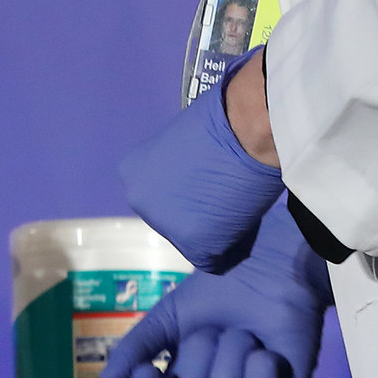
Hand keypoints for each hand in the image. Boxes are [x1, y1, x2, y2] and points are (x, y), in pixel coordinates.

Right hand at [99, 195, 332, 377]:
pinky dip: (262, 364)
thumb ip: (137, 347)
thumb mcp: (167, 317)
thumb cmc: (217, 292)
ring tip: (246, 330)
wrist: (264, 268)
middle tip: (216, 327)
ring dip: (234, 349)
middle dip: (202, 352)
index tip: (147, 372)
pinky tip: (268, 347)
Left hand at [116, 65, 287, 271]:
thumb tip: (192, 179)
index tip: (205, 182)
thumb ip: (178, 167)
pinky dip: (231, 245)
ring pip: (193, 239)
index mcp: (132, 172)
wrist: (245, 129)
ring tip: (235, 204)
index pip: (158, 196)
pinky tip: (242, 221)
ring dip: (214, 229)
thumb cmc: (221, 120)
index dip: (187, 191)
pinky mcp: (193, 245)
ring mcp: (164, 225)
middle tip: (223, 194)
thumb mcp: (183, 141)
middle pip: (170, 219)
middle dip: (195, 212)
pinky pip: (215, 257)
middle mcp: (139, 201)